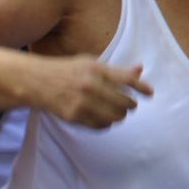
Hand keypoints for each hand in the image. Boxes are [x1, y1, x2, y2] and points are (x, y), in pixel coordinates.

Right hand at [31, 56, 149, 127]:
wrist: (38, 81)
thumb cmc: (68, 70)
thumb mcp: (91, 63)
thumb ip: (115, 70)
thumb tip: (140, 70)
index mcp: (96, 69)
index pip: (127, 80)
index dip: (142, 87)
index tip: (150, 93)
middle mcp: (90, 85)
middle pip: (125, 102)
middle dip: (130, 105)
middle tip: (129, 104)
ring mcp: (82, 102)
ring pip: (115, 116)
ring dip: (120, 116)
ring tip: (117, 112)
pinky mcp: (74, 116)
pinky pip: (101, 126)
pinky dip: (106, 123)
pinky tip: (104, 118)